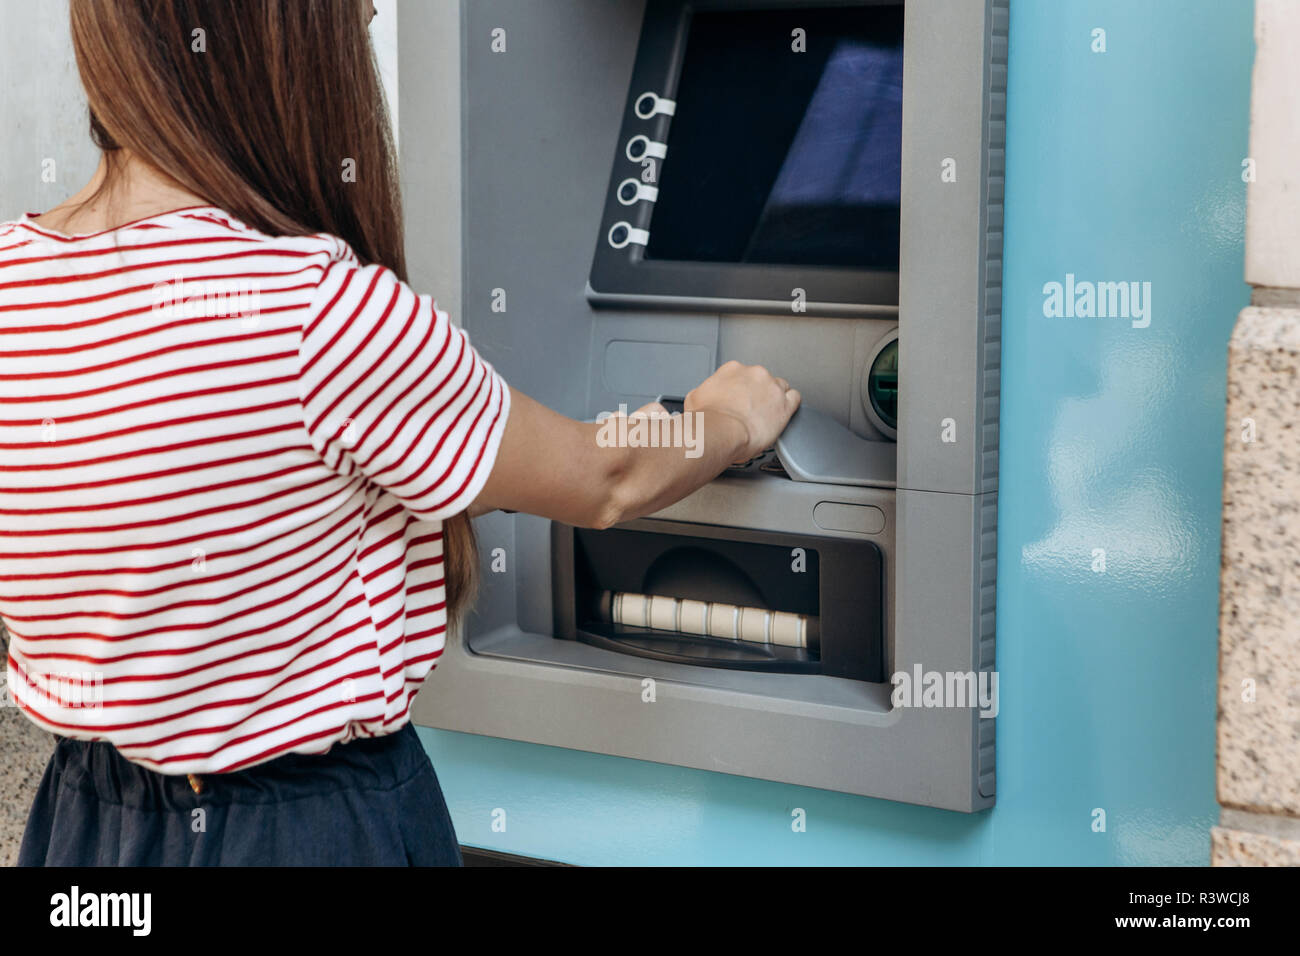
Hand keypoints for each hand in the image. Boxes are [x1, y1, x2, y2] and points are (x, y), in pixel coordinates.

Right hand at [684, 360, 800, 462]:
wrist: (720, 433)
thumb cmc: (708, 420)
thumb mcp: (694, 399)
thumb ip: (703, 392)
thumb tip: (701, 396)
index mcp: (732, 369)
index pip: (742, 374)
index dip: (741, 388)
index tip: (739, 398)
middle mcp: (754, 374)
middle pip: (761, 379)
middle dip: (758, 393)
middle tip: (750, 408)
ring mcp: (771, 388)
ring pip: (780, 386)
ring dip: (774, 397)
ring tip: (767, 412)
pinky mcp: (784, 405)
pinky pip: (795, 398)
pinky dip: (790, 404)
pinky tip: (783, 412)